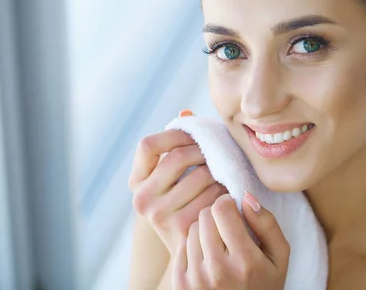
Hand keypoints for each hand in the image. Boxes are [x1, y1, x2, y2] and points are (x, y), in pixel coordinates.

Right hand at [128, 110, 227, 255]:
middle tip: (219, 152)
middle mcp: (141, 199)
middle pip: (176, 158)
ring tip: (225, 171)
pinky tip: (229, 192)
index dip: (174, 135)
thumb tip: (186, 112)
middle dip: (203, 151)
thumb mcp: (175, 177)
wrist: (192, 253)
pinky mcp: (180, 229)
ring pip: (200, 176)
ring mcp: (158, 216)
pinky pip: (212, 197)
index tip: (195, 136)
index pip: (148, 145)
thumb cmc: (186, 203)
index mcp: (136, 182)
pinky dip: (225, 191)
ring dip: (218, 171)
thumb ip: (177, 144)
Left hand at [172, 192, 289, 289]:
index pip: (221, 209)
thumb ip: (267, 224)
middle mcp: (218, 270)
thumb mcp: (278, 258)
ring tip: (217, 245)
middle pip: (204, 216)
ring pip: (191, 229)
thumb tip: (246, 196)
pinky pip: (181, 245)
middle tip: (226, 228)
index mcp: (245, 261)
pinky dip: (192, 246)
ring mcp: (196, 278)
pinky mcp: (181, 283)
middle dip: (215, 216)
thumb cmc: (263, 284)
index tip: (233, 210)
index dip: (227, 203)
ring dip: (203, 231)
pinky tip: (206, 256)